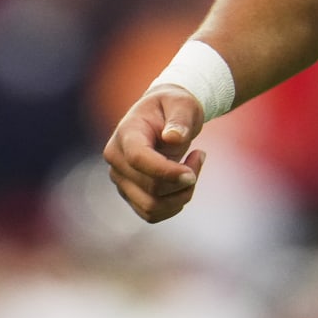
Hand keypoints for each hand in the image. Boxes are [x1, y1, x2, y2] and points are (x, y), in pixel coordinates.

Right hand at [103, 85, 208, 223]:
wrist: (164, 116)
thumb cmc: (175, 106)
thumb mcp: (183, 104)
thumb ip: (180, 119)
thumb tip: (173, 138)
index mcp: (126, 133)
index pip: (138, 159)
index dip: (166, 171)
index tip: (192, 174)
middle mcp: (116, 159)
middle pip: (150, 187)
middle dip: (183, 181)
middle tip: (200, 157)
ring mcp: (121, 179)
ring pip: (151, 207)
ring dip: (181, 196)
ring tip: (194, 170)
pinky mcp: (130, 193)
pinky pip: (152, 214)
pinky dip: (174, 205)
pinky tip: (184, 185)